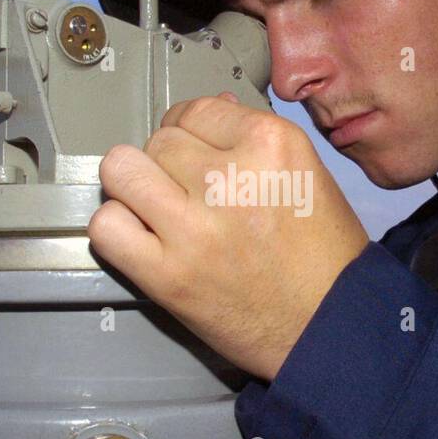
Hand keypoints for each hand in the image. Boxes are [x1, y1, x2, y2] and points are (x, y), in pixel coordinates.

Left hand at [88, 93, 369, 381]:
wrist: (330, 328)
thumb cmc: (324, 259)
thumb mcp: (308, 176)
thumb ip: (254, 140)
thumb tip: (213, 109)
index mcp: (273, 145)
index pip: (197, 110)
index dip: (191, 132)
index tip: (196, 155)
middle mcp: (232, 178)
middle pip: (159, 140)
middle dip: (167, 163)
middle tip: (185, 192)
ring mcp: (195, 227)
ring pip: (122, 170)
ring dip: (132, 187)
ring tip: (154, 208)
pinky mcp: (169, 275)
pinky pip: (107, 227)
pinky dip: (117, 230)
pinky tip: (142, 239)